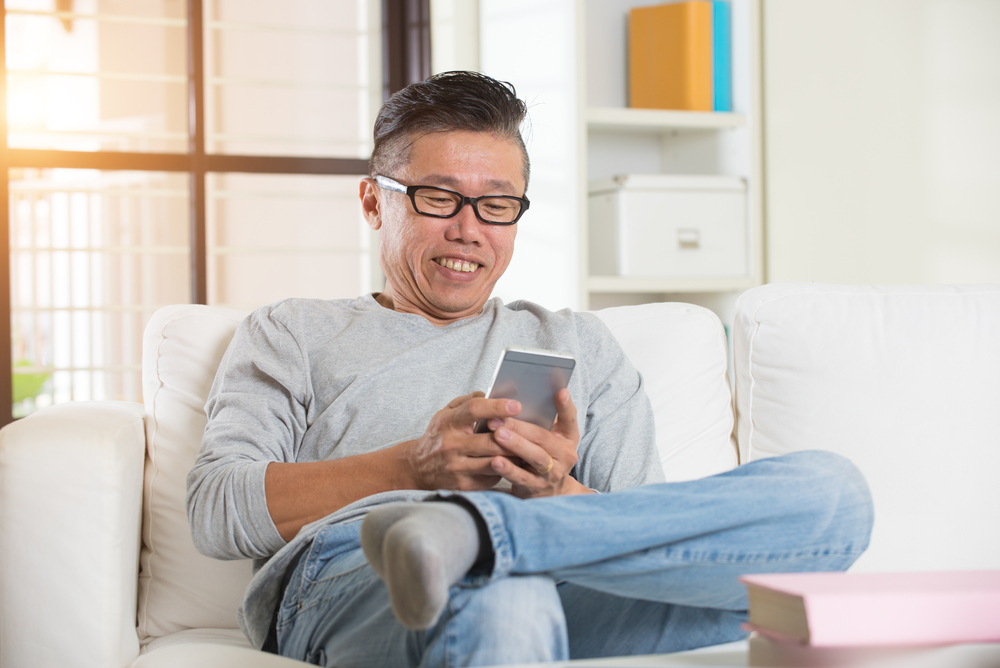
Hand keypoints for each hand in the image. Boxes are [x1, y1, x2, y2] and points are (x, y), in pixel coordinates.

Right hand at [400, 392, 523, 491]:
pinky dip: (505, 470)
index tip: (516, 405)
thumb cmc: (438, 436)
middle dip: (513, 437)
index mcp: (448, 423)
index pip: (474, 410)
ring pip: (495, 462)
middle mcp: (451, 445)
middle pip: (490, 441)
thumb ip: (467, 401)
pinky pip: (491, 477)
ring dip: (513, 456)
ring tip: (527, 449)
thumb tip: (491, 393)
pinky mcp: (463, 485)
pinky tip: (513, 464)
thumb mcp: (445, 413)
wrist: (417, 468)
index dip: (496, 406)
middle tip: (530, 433)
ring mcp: (457, 468)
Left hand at [486, 389, 590, 497]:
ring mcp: (552, 473)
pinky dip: (508, 469)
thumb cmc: (542, 456)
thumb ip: (539, 423)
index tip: (560, 391)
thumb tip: (515, 400)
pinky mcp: (537, 488)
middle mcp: (565, 455)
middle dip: (519, 426)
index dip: (566, 406)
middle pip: (543, 438)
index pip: (569, 420)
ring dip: (515, 444)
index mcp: (567, 438)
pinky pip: (522, 478)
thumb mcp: (548, 440)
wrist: (548, 493)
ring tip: (497, 435)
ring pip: (535, 457)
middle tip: (498, 418)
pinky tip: (495, 462)